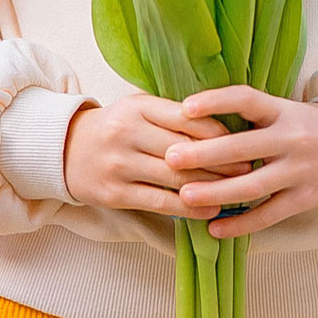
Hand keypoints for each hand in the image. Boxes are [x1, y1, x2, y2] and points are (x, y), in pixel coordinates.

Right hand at [63, 92, 256, 216]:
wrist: (67, 151)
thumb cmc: (117, 128)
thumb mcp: (141, 110)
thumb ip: (175, 115)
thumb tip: (226, 128)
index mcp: (138, 107)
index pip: (187, 118)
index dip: (219, 132)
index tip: (245, 141)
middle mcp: (127, 133)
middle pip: (184, 149)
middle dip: (222, 161)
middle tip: (250, 169)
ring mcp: (119, 164)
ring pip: (174, 177)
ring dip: (211, 186)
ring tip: (237, 191)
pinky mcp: (114, 193)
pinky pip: (159, 202)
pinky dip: (188, 207)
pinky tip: (210, 210)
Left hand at [165, 87, 317, 238]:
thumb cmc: (302, 128)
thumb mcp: (282, 111)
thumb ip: (247, 116)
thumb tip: (191, 118)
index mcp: (282, 111)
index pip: (247, 100)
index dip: (217, 101)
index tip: (185, 108)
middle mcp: (292, 139)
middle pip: (244, 147)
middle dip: (204, 154)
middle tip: (170, 159)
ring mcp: (300, 171)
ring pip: (253, 186)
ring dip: (216, 192)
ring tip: (184, 196)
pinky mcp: (306, 198)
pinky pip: (269, 215)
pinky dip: (241, 224)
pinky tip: (214, 228)